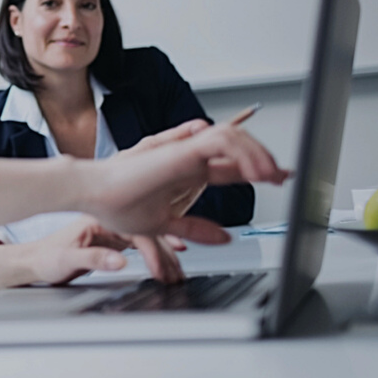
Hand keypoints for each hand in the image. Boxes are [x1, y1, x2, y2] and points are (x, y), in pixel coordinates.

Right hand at [82, 123, 287, 242]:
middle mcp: (190, 160)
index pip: (230, 167)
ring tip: (271, 175)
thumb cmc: (116, 204)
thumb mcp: (164, 224)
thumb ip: (194, 229)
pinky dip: (242, 151)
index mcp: (186, 174)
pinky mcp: (182, 148)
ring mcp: (187, 151)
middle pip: (237, 150)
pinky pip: (222, 140)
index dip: (257, 170)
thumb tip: (225, 237)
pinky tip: (253, 170)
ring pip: (234, 139)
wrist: (93, 194)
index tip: (280, 177)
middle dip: (265, 160)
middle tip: (284, 175)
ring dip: (257, 154)